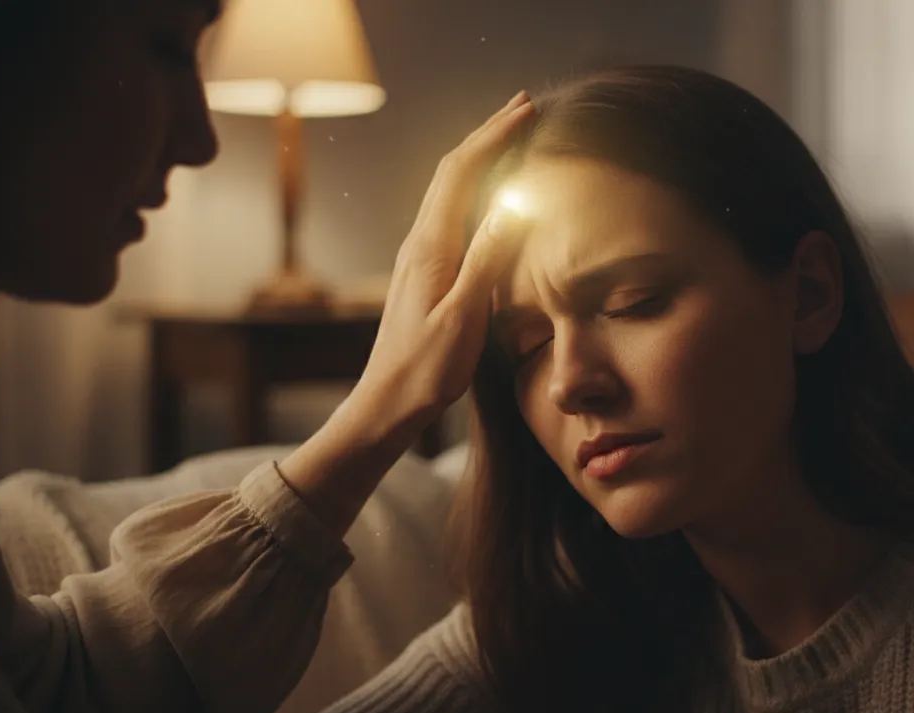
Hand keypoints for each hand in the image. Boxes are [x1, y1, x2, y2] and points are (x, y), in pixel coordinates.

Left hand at [357, 89, 534, 431]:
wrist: (387, 403)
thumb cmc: (427, 369)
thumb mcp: (464, 316)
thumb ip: (488, 257)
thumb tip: (514, 201)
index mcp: (430, 246)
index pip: (462, 171)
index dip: (494, 135)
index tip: (526, 110)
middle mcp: (420, 242)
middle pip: (453, 170)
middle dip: (488, 134)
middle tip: (524, 107)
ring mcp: (420, 255)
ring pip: (450, 188)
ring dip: (481, 156)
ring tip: (512, 137)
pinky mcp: (425, 271)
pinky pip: (451, 212)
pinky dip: (475, 187)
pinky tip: (491, 194)